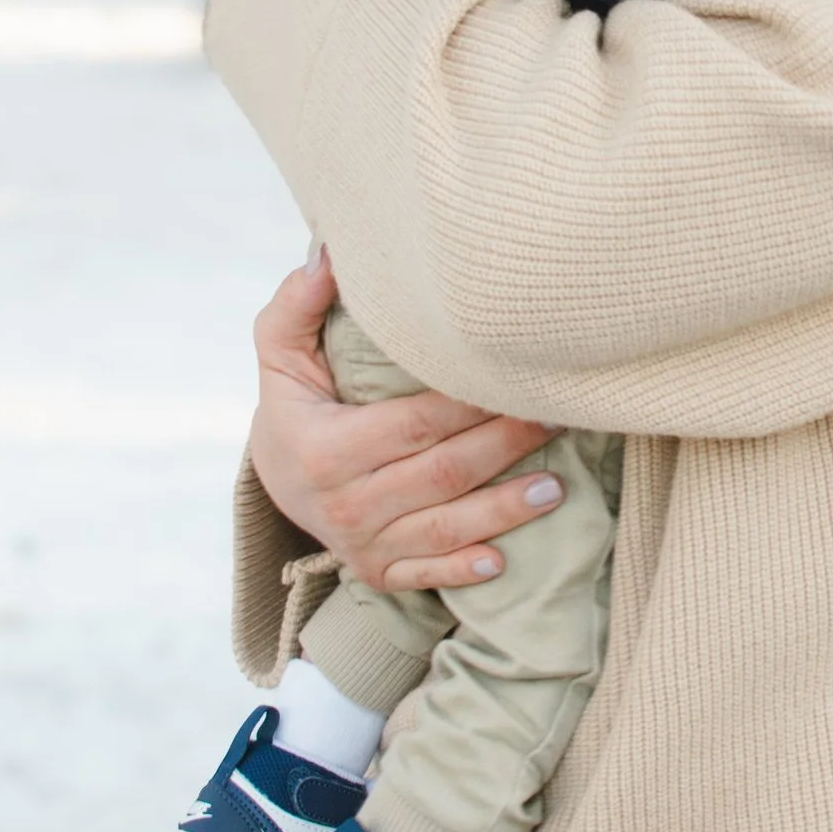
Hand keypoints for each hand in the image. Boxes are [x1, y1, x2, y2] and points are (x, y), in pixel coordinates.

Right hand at [248, 248, 562, 593]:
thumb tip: (329, 255)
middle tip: (557, 418)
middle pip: (442, 473)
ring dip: (504, 512)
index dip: (468, 404)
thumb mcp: (280, 354)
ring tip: (556, 489)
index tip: (514, 380)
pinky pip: (425, 576)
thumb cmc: (296, 404)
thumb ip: (297, 305)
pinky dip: (463, 570)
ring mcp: (362, 544)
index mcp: (325, 449)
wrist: (275, 480)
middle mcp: (344, 504)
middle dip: (505, 446)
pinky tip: (503, 559)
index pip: (414, 424)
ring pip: (444, 528)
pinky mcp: (377, 572)